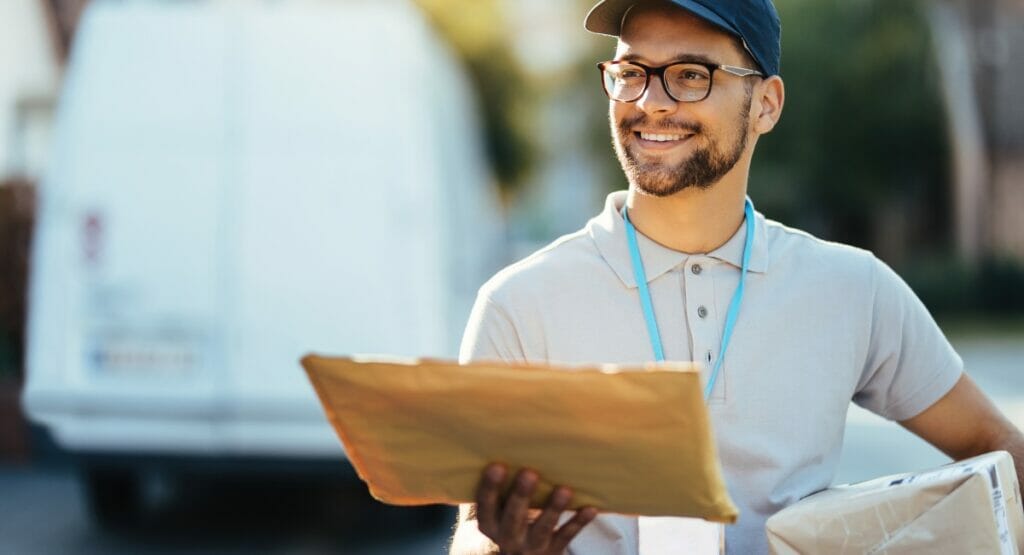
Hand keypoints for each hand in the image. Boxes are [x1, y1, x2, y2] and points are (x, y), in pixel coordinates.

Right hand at [474, 463, 597, 554]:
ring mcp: (531, 546)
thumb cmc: (510, 517)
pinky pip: (566, 537)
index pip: (485, 506)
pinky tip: (590, 508)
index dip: (490, 487)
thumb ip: (500, 488)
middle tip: (530, 473)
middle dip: (521, 496)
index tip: (496, 465)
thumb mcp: (498, 509)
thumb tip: (507, 444)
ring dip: (553, 509)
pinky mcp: (553, 551)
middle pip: (513, 517)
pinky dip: (578, 522)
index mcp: (490, 522)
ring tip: (564, 490)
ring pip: (542, 529)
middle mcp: (508, 536)